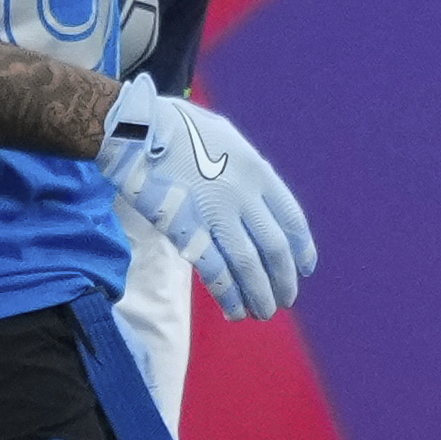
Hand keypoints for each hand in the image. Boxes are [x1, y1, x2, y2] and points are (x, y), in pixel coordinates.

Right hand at [104, 77, 319, 320]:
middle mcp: (244, 196)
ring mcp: (215, 215)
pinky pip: (214, 269)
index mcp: (258, 171)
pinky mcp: (185, 230)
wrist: (135, 129)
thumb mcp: (227, 138)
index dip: (302, 250)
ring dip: (259, 293)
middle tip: (285, 300)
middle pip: (275, 249)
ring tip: (263, 312)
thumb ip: (246, 169)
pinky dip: (228, 293)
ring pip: (249, 265)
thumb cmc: (178, 128)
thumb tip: (257, 195)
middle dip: (283, 280)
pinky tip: (234, 309)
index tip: (305, 270)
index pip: (292, 220)